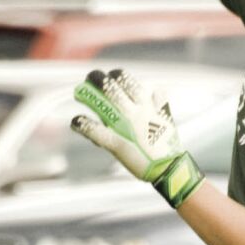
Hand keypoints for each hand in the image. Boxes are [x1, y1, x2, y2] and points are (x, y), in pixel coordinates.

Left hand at [71, 68, 204, 209]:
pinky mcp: (116, 145)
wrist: (169, 168)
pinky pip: (97, 132)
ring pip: (103, 105)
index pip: (128, 81)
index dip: (117, 75)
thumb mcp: (167, 120)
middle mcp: (134, 113)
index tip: (111, 76)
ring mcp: (124, 128)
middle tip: (91, 77)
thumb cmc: (167, 145)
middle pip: (112, 88)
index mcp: (146, 106)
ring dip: (89, 97)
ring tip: (78, 93)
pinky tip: (76, 121)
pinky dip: (84, 126)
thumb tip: (156, 89)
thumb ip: (160, 104)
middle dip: (98, 79)